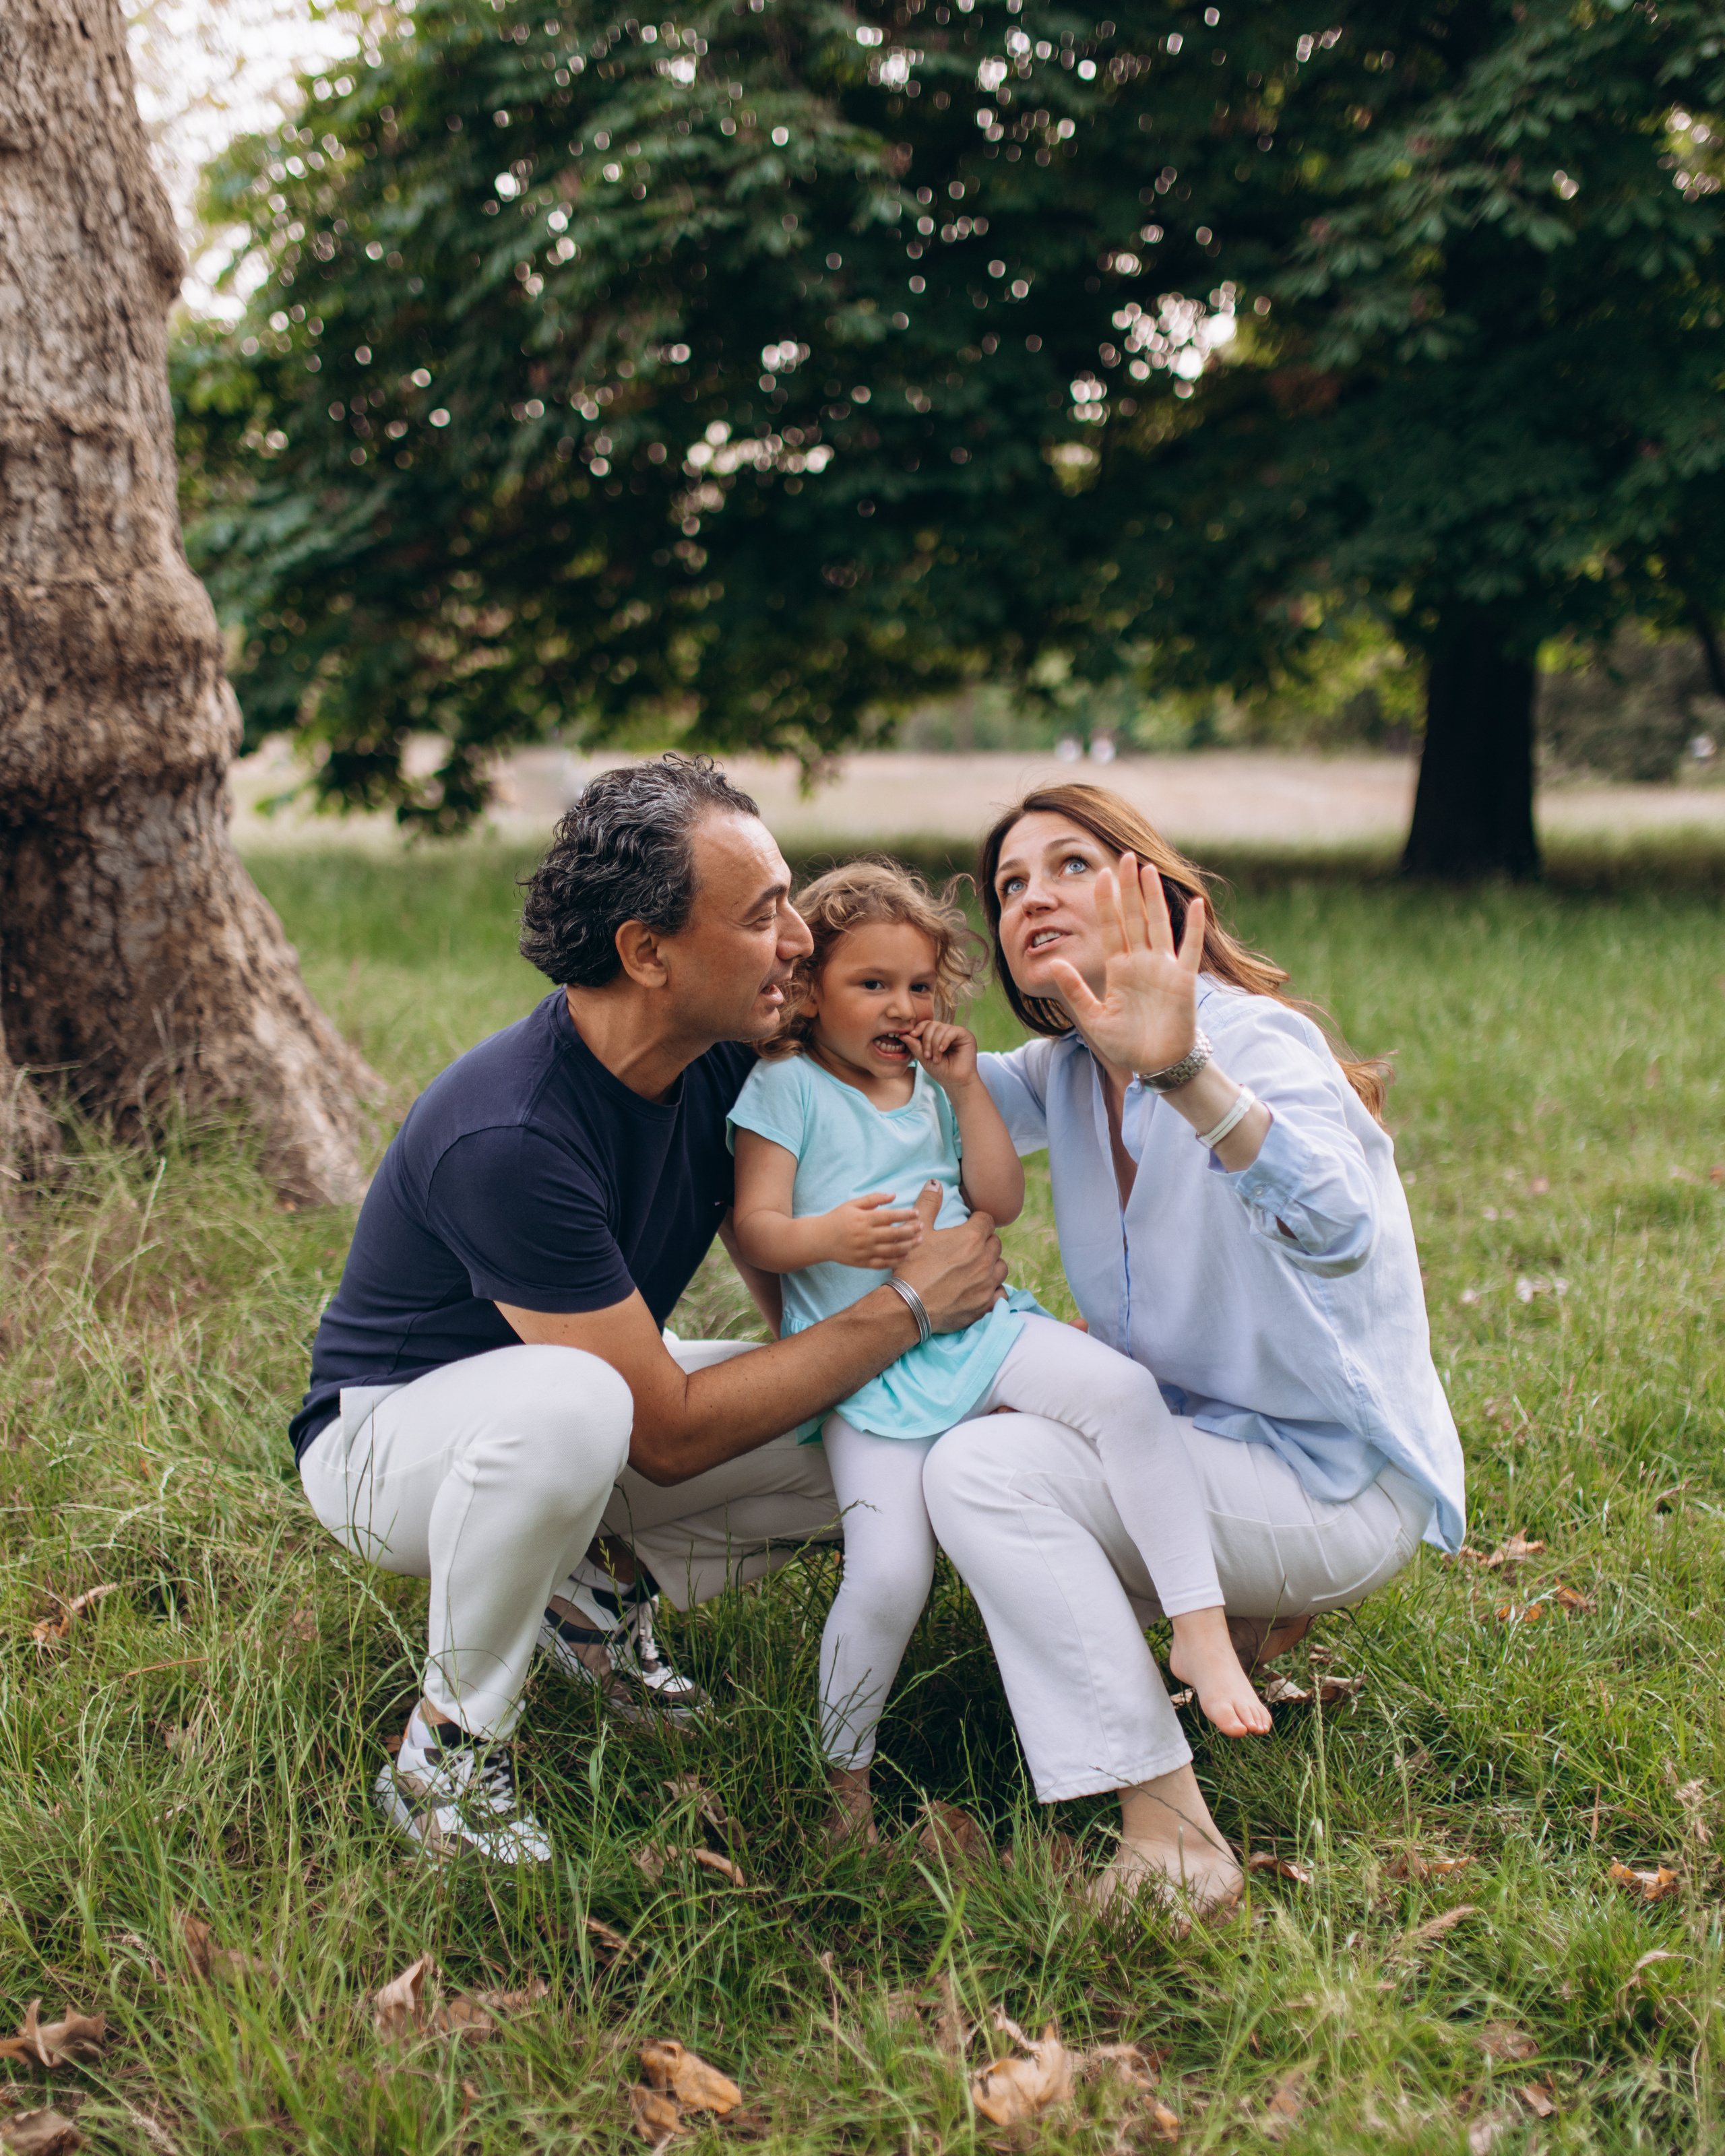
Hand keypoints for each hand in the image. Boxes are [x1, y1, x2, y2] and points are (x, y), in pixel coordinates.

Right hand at [818, 1190, 925, 1269]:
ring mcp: (865, 1251)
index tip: (917, 1214)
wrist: (819, 1239)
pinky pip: (884, 1263)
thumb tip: (894, 1195)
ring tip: (919, 1241)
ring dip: (908, 1245)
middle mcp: (866, 1236)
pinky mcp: (863, 1263)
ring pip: (892, 1250)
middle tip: (921, 1227)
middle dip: (911, 1230)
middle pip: (894, 1234)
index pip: (890, 1216)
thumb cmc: (837, 1218)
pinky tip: (907, 1256)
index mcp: (864, 1219)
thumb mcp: (853, 1204)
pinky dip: (897, 1261)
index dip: (906, 1215)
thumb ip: (874, 1199)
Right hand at [895, 1185, 1007, 1333]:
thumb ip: (929, 1203)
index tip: (969, 1226)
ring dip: (992, 1265)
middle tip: (968, 1248)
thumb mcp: (919, 1231)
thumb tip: (935, 1183)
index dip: (977, 1222)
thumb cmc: (912, 1267)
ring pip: (1001, 1267)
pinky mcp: (986, 1304)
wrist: (909, 1306)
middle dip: (985, 1243)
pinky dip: (995, 1290)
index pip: (987, 1220)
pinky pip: (1002, 1293)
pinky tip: (982, 1289)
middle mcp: (985, 1259)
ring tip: (976, 1268)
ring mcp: (988, 1283)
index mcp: (972, 1237)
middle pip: (995, 1243)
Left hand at [905, 1019, 978, 1089]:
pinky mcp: (966, 1036)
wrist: (955, 1082)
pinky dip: (944, 1041)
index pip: (926, 1024)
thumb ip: (914, 1045)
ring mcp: (956, 1033)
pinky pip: (952, 1031)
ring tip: (936, 1059)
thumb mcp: (923, 1058)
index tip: (911, 1035)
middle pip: (932, 1024)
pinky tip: (942, 1050)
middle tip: (927, 1055)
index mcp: (937, 1036)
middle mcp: (947, 1032)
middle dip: (926, 1040)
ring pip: (941, 1028)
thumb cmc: (941, 1071)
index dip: (918, 1028)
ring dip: (935, 1044)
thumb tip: (902, 1034)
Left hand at [1045, 851, 1204, 1078]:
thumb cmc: (1126, 1044)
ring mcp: (1163, 968)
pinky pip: (1188, 949)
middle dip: (1128, 888)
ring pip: (1158, 924)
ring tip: (1148, 869)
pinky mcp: (1183, 980)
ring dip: (1153, 897)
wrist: (1157, 1065)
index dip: (1105, 902)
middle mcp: (1141, 963)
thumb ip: (1074, 990)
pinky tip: (1196, 904)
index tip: (1098, 875)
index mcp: (1119, 970)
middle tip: (1124, 856)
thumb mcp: (1093, 1018)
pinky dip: (1192, 928)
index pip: (1110, 928)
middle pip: (1133, 917)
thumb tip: (1051, 963)